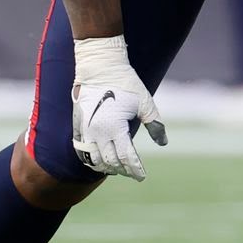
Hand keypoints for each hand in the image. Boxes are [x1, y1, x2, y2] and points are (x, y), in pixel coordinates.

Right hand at [70, 36, 166, 180]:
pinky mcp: (78, 125)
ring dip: (107, 167)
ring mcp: (86, 129)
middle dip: (123, 170)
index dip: (135, 169)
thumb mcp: (145, 102)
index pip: (127, 157)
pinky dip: (91, 159)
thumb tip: (164, 143)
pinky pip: (82, 150)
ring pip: (95, 159)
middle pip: (111, 162)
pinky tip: (100, 161)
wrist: (99, 66)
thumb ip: (155, 124)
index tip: (142, 176)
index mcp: (116, 127)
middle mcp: (99, 131)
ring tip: (118, 169)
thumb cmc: (125, 82)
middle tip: (132, 173)